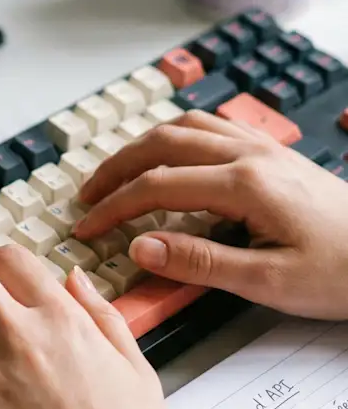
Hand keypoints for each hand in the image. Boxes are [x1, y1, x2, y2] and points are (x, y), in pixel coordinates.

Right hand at [75, 110, 347, 318]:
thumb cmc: (342, 273)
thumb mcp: (270, 282)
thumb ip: (200, 263)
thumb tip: (141, 246)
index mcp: (245, 184)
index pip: (157, 186)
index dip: (114, 207)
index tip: (86, 229)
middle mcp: (250, 154)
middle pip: (162, 143)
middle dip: (115, 168)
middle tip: (86, 196)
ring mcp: (263, 147)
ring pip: (185, 126)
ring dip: (142, 145)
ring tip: (117, 173)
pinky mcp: (274, 152)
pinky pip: (212, 126)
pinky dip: (176, 135)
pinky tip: (170, 154)